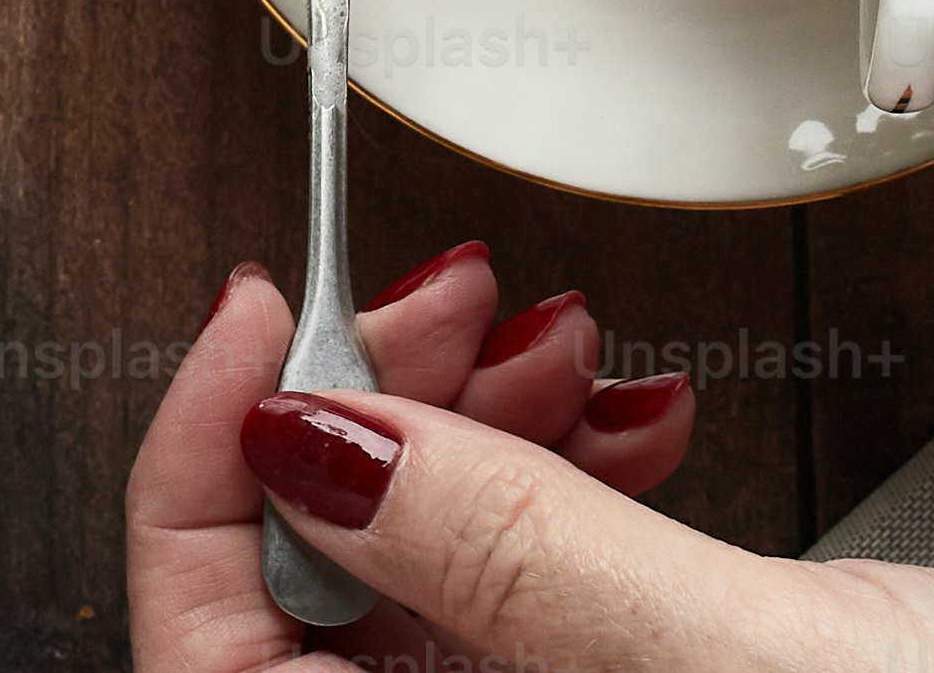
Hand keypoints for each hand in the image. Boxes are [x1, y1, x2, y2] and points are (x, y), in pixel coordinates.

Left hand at [128, 242, 933, 672]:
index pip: (206, 659)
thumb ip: (501, 554)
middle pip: (318, 591)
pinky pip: (540, 579)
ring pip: (432, 572)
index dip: (201, 474)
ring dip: (477, 422)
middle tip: (448, 298)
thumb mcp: (733, 665)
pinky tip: (634, 403)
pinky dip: (568, 467)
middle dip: (376, 413)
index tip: (253, 322)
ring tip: (554, 332)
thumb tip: (289, 440)